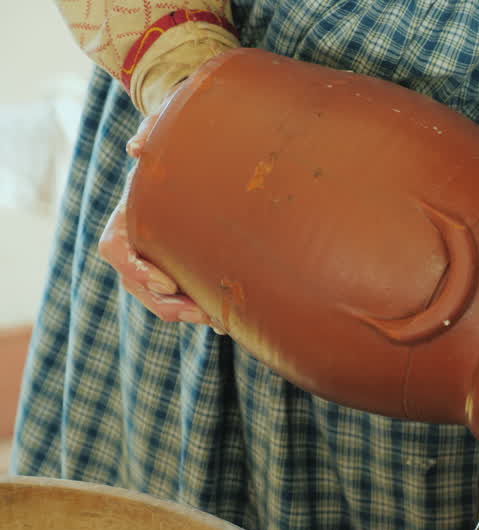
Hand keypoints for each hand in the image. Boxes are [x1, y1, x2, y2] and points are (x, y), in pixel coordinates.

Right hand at [97, 92, 218, 329]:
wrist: (197, 146)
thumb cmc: (182, 133)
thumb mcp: (168, 121)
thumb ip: (153, 128)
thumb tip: (137, 150)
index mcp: (127, 212)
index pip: (115, 249)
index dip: (136, 270)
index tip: (166, 283)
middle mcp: (135, 237)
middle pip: (136, 283)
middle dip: (167, 304)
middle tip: (204, 315)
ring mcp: (154, 253)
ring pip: (157, 296)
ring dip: (185, 312)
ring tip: (219, 320)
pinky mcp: (176, 262)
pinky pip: (179, 294)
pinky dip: (197, 307)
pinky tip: (224, 318)